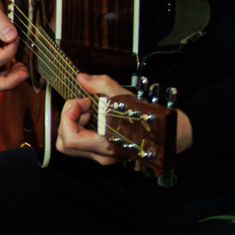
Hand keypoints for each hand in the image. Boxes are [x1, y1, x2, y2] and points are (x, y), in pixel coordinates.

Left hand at [56, 72, 192, 165]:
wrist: (170, 132)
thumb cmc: (149, 117)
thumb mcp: (125, 96)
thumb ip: (101, 84)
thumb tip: (81, 78)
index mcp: (106, 145)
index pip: (69, 139)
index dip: (68, 117)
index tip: (81, 102)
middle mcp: (102, 155)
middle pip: (65, 143)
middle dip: (68, 120)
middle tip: (84, 106)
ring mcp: (103, 156)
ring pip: (71, 143)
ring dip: (75, 123)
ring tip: (92, 109)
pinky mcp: (104, 152)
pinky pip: (82, 141)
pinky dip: (83, 127)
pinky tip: (98, 116)